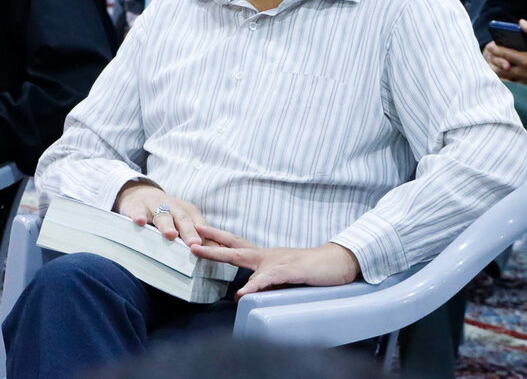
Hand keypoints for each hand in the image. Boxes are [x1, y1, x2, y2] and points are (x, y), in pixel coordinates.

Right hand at [115, 181, 210, 245]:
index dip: (206, 237)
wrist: (140, 193)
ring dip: (166, 225)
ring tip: (170, 234)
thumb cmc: (167, 212)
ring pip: (162, 216)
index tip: (213, 249)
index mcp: (187, 212)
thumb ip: (199, 235)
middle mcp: (173, 207)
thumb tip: (217, 250)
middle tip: (194, 244)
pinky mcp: (137, 207)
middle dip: (189, 232)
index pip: (198, 225)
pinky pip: (138, 211)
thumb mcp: (183, 220)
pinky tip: (140, 222)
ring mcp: (155, 206)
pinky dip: (139, 216)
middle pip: (182, 220)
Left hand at [190, 224, 360, 297]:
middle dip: (209, 240)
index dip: (216, 240)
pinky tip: (243, 292)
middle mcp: (267, 255)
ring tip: (199, 253)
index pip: (236, 245)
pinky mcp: (290, 271)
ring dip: (219, 254)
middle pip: (232, 245)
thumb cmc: (311, 270)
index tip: (196, 234)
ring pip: (243, 257)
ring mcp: (277, 261)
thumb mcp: (284, 276)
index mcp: (265, 256)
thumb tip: (247, 291)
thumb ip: (266, 281)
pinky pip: (268, 278)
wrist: (338, 263)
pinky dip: (254, 285)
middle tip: (188, 236)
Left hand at [483, 19, 526, 88]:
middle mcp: (526, 73)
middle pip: (502, 69)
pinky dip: (506, 78)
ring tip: (491, 64)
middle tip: (487, 55)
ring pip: (507, 78)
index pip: (506, 55)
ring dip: (498, 71)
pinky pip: (514, 83)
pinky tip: (504, 73)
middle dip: (493, 62)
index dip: (496, 50)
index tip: (489, 45)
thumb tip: (521, 22)